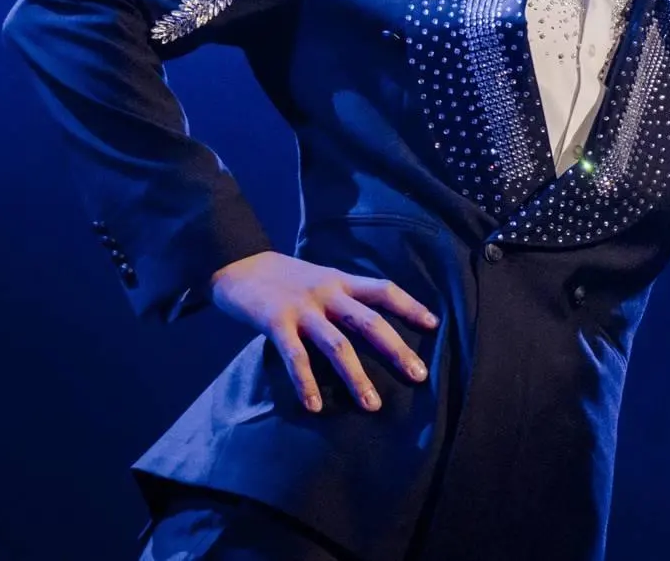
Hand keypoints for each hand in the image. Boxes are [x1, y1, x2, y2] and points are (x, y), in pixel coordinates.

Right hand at [209, 250, 438, 413]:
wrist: (236, 263)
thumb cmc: (283, 278)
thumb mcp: (320, 278)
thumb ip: (343, 295)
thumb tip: (372, 321)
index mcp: (341, 281)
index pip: (383, 290)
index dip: (410, 305)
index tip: (434, 324)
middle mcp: (327, 293)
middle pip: (370, 321)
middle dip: (396, 349)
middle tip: (419, 375)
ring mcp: (302, 308)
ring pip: (338, 345)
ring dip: (357, 377)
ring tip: (372, 405)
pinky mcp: (275, 322)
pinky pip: (295, 356)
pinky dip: (306, 382)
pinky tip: (314, 406)